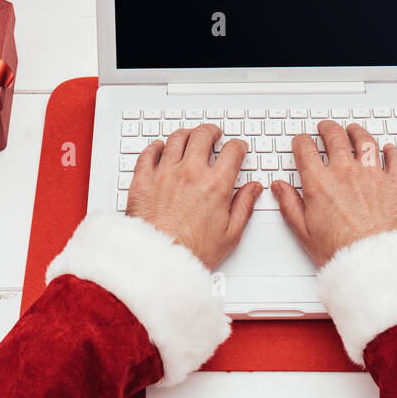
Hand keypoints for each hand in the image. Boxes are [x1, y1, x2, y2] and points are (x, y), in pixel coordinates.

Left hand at [126, 124, 261, 269]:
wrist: (158, 264)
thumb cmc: (192, 254)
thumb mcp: (230, 235)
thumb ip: (244, 206)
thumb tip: (253, 189)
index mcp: (215, 185)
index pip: (232, 151)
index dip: (238, 146)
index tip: (237, 148)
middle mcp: (190, 173)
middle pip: (202, 135)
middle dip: (212, 132)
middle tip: (213, 135)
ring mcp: (164, 174)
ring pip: (176, 139)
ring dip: (186, 135)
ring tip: (189, 138)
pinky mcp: (143, 180)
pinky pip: (148, 153)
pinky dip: (155, 147)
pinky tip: (159, 148)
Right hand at [272, 121, 396, 267]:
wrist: (375, 264)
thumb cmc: (341, 252)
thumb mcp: (304, 232)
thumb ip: (290, 205)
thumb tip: (280, 188)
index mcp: (320, 183)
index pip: (305, 148)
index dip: (301, 141)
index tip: (301, 143)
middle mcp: (345, 172)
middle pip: (335, 136)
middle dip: (327, 129)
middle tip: (325, 129)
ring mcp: (372, 175)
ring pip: (364, 140)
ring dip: (357, 132)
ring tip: (354, 131)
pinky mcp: (396, 183)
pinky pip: (395, 157)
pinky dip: (391, 150)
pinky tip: (388, 150)